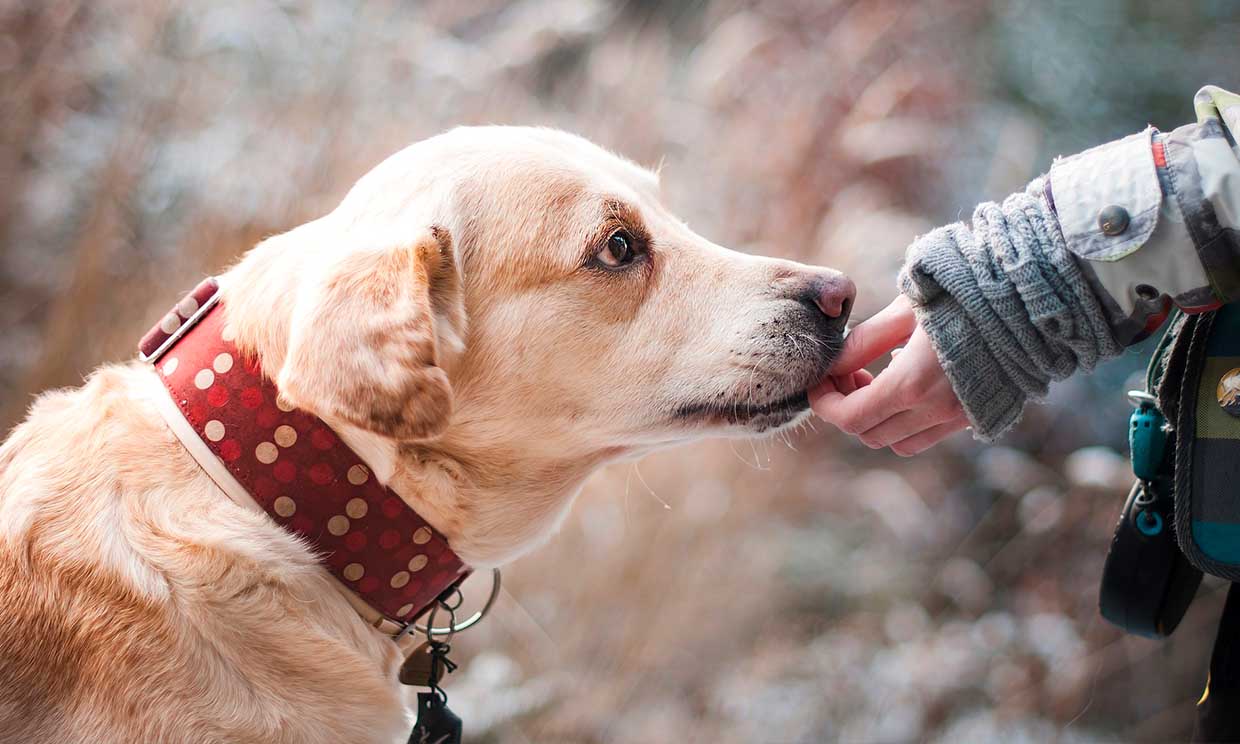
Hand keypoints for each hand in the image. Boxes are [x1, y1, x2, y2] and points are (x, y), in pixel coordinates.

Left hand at [811, 295, 968, 455]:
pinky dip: (905, 422)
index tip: (819, 381)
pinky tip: (907, 383)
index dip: (825, 403)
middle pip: (868, 434)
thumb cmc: (964, 293)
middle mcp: (935, 410)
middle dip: (847, 408)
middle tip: (847, 373)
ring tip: (875, 379)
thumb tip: (832, 364)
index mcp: (913, 383)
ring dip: (876, 419)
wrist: (1030, 300)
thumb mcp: (905, 309)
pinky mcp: (975, 415)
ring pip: (897, 442)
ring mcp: (958, 417)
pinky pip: (926, 436)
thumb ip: (864, 341)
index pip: (850, 417)